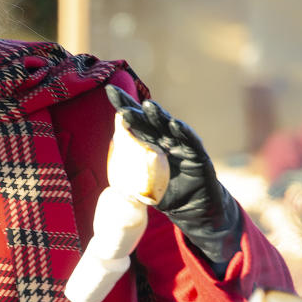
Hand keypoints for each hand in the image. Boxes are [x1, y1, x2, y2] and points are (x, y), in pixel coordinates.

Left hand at [106, 84, 241, 266]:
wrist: (193, 211)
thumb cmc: (166, 196)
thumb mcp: (142, 187)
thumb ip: (128, 178)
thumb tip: (103, 179)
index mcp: (150, 144)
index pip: (135, 123)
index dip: (124, 106)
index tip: (109, 91)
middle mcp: (166, 141)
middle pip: (149, 120)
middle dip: (135, 108)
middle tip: (121, 97)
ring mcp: (183, 146)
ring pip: (169, 128)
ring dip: (159, 116)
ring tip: (148, 106)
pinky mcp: (198, 157)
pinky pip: (191, 143)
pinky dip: (184, 133)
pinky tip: (175, 124)